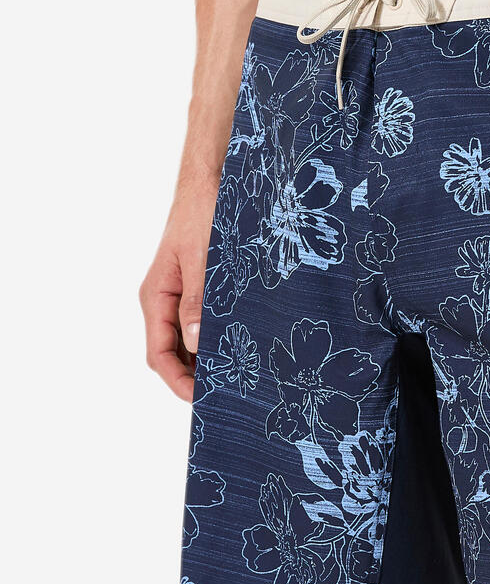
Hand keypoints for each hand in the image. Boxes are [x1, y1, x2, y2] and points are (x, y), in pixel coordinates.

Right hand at [139, 180, 218, 400]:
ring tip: (236, 378)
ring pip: (187, 340)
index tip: (200, 401)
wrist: (211, 182)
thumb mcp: (204, 259)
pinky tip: (238, 346)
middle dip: (194, 377)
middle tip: (227, 396)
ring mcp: (180, 294)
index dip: (178, 382)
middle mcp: (164, 299)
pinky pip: (201, 321)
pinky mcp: (198, 286)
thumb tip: (195, 343)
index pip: (158, 354)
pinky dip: (214, 338)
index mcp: (156, 297)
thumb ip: (199, 300)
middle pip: (172, 353)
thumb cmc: (204, 214)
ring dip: (206, 360)